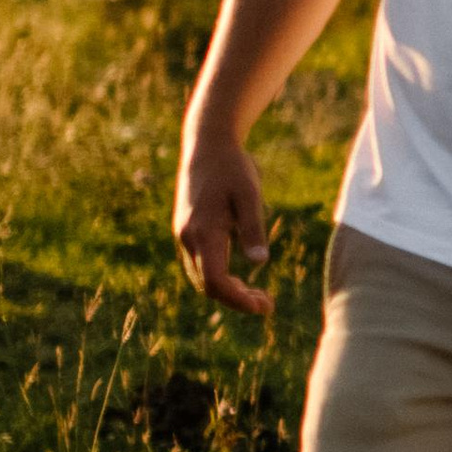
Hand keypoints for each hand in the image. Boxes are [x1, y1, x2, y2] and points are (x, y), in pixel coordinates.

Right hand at [174, 125, 274, 317]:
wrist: (207, 145)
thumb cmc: (233, 167)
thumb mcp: (249, 195)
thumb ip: (252, 228)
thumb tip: (259, 263)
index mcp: (204, 233)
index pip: (216, 282)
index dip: (238, 300)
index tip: (263, 307)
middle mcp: (189, 238)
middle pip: (208, 286)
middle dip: (236, 300)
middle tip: (266, 304)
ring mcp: (184, 235)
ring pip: (201, 277)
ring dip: (228, 291)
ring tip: (258, 295)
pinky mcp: (187, 230)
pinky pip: (200, 265)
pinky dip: (218, 277)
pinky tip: (240, 277)